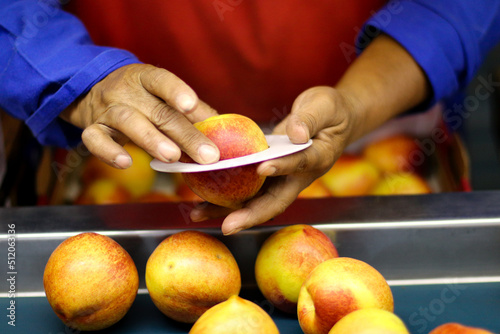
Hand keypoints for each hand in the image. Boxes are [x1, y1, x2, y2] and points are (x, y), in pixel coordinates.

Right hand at [60, 64, 219, 167]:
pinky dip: (109, 152)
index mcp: (147, 78)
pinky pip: (95, 139)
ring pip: (128, 122)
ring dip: (151, 140)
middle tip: (207, 155)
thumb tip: (223, 130)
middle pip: (157, 112)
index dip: (176, 91)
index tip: (192, 105)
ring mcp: (108, 109)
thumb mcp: (163, 96)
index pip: (162, 81)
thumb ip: (193, 112)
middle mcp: (126, 91)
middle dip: (184, 135)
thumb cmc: (140, 97)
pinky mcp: (93, 128)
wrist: (91, 90)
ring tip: (172, 157)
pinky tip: (125, 163)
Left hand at [190, 86, 361, 234]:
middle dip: (250, 215)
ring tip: (199, 214)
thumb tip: (295, 133)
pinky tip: (202, 196)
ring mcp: (282, 178)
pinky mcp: (269, 175)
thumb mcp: (324, 106)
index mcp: (317, 158)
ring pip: (256, 200)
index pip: (299, 164)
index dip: (282, 167)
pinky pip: (247, 187)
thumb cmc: (331, 111)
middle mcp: (297, 176)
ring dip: (229, 210)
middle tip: (227, 226)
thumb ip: (309, 119)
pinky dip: (226, 194)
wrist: (334, 121)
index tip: (262, 168)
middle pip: (274, 201)